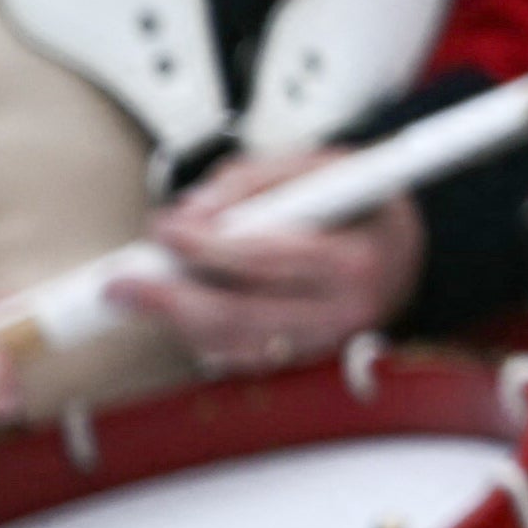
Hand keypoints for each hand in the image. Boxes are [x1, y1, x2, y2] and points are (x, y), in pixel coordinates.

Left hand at [112, 153, 426, 378]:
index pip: (267, 259)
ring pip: (230, 344)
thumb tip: (194, 209)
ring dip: (177, 319)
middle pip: (239, 316)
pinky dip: (200, 336)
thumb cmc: (362, 206)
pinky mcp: (301, 362)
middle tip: (123, 281)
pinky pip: (237, 359)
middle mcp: (341, 314)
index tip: (165, 228)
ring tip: (141, 292)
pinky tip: (180, 311)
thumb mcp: (322, 165)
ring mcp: (321, 345)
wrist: (405, 254)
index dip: (207, 248)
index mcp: (354, 261)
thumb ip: (256, 179)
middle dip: (170, 298)